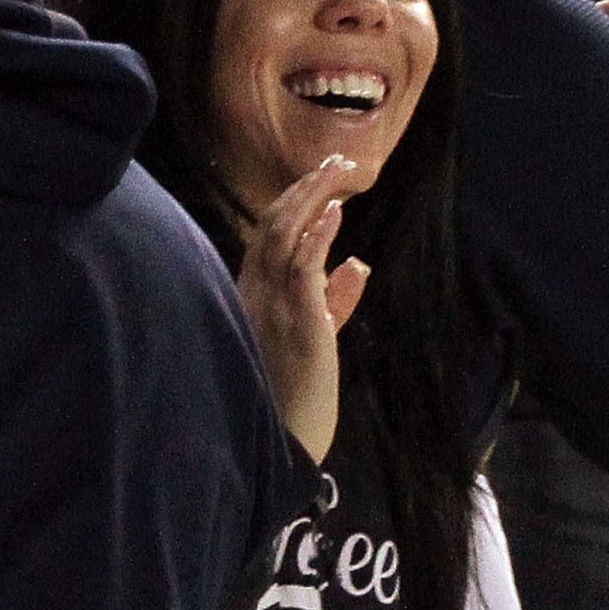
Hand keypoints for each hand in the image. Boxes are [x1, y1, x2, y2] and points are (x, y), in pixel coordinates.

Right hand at [236, 155, 370, 462]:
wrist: (283, 447)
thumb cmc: (294, 397)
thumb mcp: (317, 340)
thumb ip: (333, 300)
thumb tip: (357, 262)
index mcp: (251, 301)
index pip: (267, 239)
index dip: (293, 203)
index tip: (320, 179)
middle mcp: (253, 298)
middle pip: (272, 227)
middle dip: (304, 190)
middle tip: (336, 162)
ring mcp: (272, 308)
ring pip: (285, 238)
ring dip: (313, 199)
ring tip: (338, 170)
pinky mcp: (298, 323)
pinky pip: (302, 269)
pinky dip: (317, 235)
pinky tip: (334, 211)